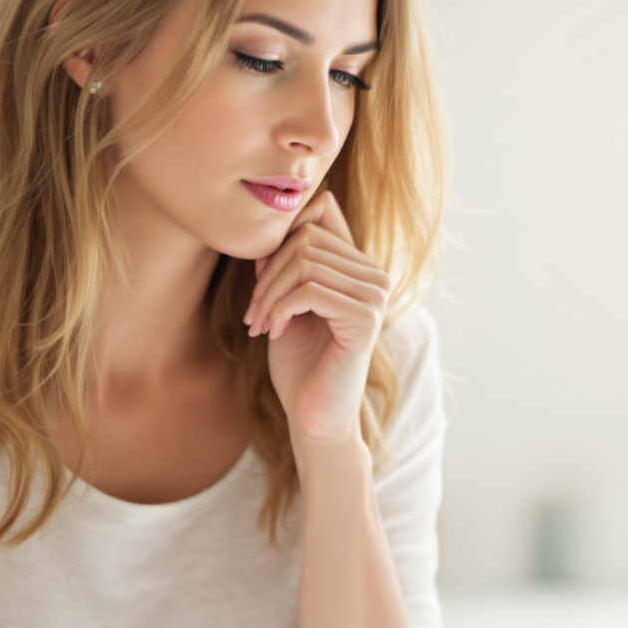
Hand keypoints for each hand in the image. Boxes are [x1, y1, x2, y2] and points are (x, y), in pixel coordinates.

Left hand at [247, 191, 388, 452]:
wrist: (313, 416)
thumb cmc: (299, 363)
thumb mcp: (283, 304)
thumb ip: (280, 266)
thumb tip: (267, 233)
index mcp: (360, 267)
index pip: (322, 211)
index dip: (282, 233)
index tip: (261, 276)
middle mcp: (375, 276)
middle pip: (306, 238)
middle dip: (267, 273)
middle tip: (252, 313)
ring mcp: (375, 296)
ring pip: (304, 262)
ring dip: (268, 294)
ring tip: (259, 323)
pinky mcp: (365, 319)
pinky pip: (309, 291)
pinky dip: (279, 309)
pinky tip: (273, 332)